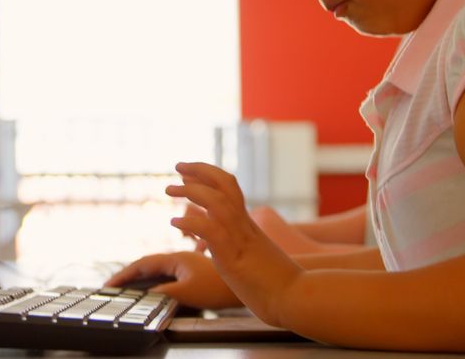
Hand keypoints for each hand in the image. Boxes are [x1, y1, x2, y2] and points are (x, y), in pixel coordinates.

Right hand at [105, 251, 240, 309]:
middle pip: (149, 264)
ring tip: (128, 285)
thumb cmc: (221, 286)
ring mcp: (189, 264)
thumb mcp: (188, 292)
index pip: (143, 265)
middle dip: (129, 274)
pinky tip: (155, 286)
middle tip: (113, 286)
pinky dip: (156, 276)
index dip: (124, 275)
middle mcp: (181, 258)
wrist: (250, 281)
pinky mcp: (197, 271)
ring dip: (142, 273)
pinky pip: (169, 271)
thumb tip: (145, 295)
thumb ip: (165, 292)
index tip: (109, 285)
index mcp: (176, 260)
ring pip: (160, 266)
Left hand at [166, 162, 301, 325]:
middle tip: (177, 167)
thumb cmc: (278, 283)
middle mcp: (244, 225)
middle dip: (199, 171)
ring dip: (190, 190)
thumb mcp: (254, 256)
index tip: (188, 173)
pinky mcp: (233, 257)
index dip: (209, 175)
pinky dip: (191, 221)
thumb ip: (240, 245)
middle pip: (224, 183)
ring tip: (169, 189)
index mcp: (248, 224)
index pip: (230, 188)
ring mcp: (240, 239)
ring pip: (216, 201)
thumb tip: (222, 247)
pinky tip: (175, 221)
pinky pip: (211, 230)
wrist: (295, 297)